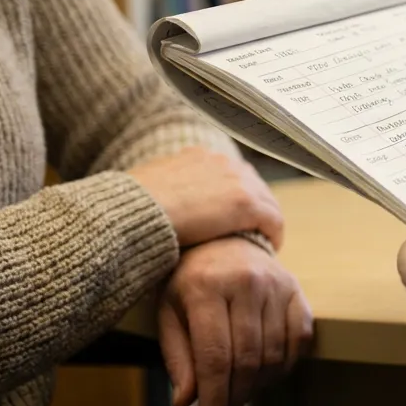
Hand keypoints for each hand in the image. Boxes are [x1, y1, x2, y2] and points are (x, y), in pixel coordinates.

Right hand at [129, 147, 283, 248]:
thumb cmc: (132, 210)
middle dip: (255, 209)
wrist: (136, 214)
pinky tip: (270, 249)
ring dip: (266, 223)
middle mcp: (223, 162)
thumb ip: (165, 192)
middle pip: (253, 186)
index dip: (235, 199)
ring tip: (262, 242)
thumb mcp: (147, 190)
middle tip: (254, 232)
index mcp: (198, 156)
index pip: (229, 176)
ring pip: (267, 203)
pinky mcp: (248, 202)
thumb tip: (162, 204)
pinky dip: (274, 235)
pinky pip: (274, 220)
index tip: (232, 220)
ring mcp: (238, 180)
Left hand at [158, 236, 312, 405]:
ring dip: (258, 386)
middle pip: (247, 359)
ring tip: (240, 396)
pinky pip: (299, 339)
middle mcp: (245, 281)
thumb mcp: (170, 312)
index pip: (214, 356)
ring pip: (274, 354)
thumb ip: (179, 356)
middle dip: (235, 399)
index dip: (214, 397)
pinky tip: (266, 375)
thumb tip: (186, 400)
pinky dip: (285, 365)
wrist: (224, 237)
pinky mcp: (296, 289)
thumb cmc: (190, 280)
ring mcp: (276, 284)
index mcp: (205, 287)